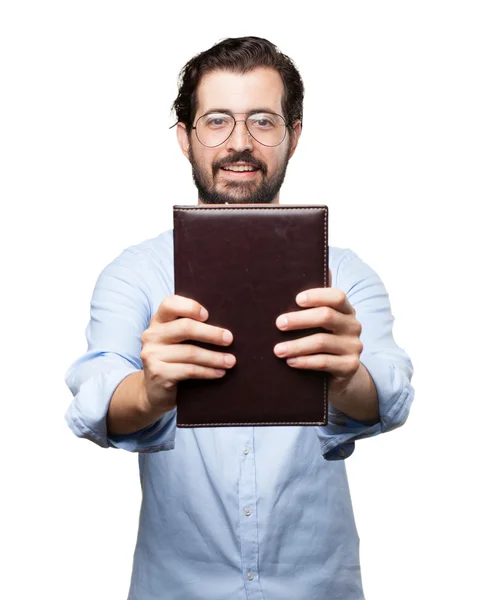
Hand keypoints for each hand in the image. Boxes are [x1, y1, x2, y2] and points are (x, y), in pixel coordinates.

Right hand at [140, 295, 235, 411]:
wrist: (154, 391)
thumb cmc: (174, 360)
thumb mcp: (177, 340)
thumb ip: (190, 328)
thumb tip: (224, 328)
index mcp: (158, 321)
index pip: (170, 304)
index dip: (189, 307)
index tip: (208, 315)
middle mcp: (152, 335)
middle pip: (185, 327)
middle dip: (211, 333)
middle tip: (229, 339)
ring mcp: (152, 354)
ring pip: (190, 352)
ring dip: (214, 357)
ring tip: (231, 361)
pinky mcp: (158, 373)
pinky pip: (189, 370)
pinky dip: (208, 371)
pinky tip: (220, 373)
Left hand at [273, 280, 362, 396]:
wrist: (341, 372)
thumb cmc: (323, 339)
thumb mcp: (321, 321)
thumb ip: (315, 301)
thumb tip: (305, 271)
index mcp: (346, 310)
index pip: (337, 296)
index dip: (317, 295)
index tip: (296, 299)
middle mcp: (353, 326)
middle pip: (326, 316)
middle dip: (299, 319)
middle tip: (278, 323)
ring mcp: (354, 346)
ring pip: (322, 341)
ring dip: (296, 345)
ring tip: (277, 349)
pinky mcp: (350, 366)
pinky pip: (324, 362)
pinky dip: (305, 361)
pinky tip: (290, 361)